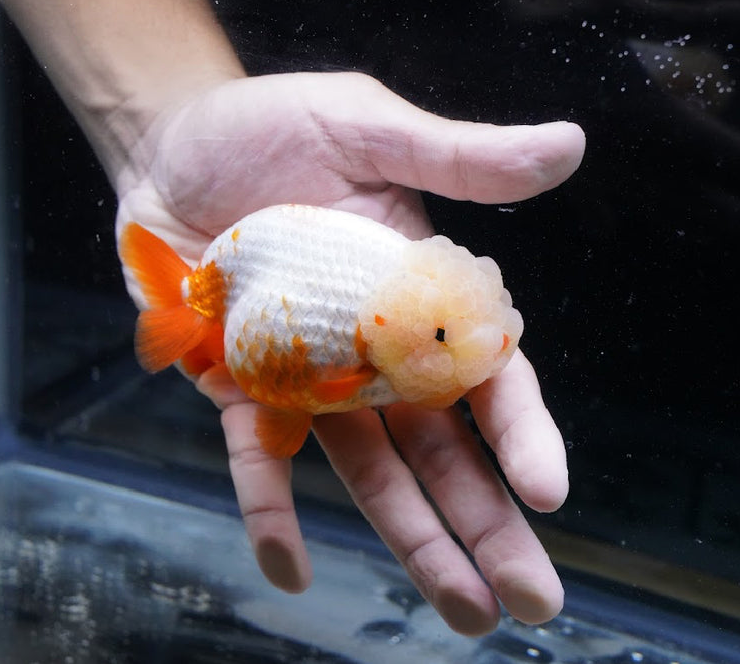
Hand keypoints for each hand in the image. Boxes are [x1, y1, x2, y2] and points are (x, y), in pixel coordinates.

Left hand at [115, 71, 584, 634]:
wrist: (170, 145)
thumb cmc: (273, 128)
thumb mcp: (369, 127)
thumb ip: (458, 158)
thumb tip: (569, 145)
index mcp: (422, 294)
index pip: (489, 374)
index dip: (521, 433)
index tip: (547, 492)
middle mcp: (377, 350)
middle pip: (447, 449)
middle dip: (491, 524)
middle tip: (536, 602)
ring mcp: (313, 379)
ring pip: (374, 474)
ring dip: (415, 543)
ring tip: (463, 613)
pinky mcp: (242, 391)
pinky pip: (259, 461)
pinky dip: (273, 513)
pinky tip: (289, 570)